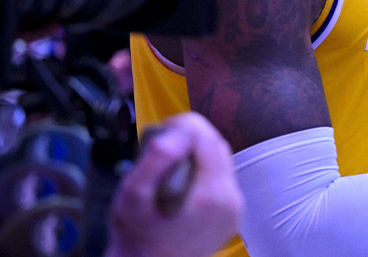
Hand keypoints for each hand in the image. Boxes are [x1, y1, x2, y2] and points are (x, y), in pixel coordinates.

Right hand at [105, 112, 242, 256]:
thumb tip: (177, 132)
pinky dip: (201, 171)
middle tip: (160, 145)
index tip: (161, 129)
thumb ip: (156, 160)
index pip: (208, 138)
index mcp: (213, 195)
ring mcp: (234, 209)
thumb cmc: (136, 241)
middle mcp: (232, 200)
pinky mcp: (231, 213)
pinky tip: (179, 180)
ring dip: (196, 154)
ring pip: (220, 160)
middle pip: (217, 146)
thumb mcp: (132, 197)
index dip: (184, 126)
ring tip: (166, 163)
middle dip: (190, 138)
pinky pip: (220, 178)